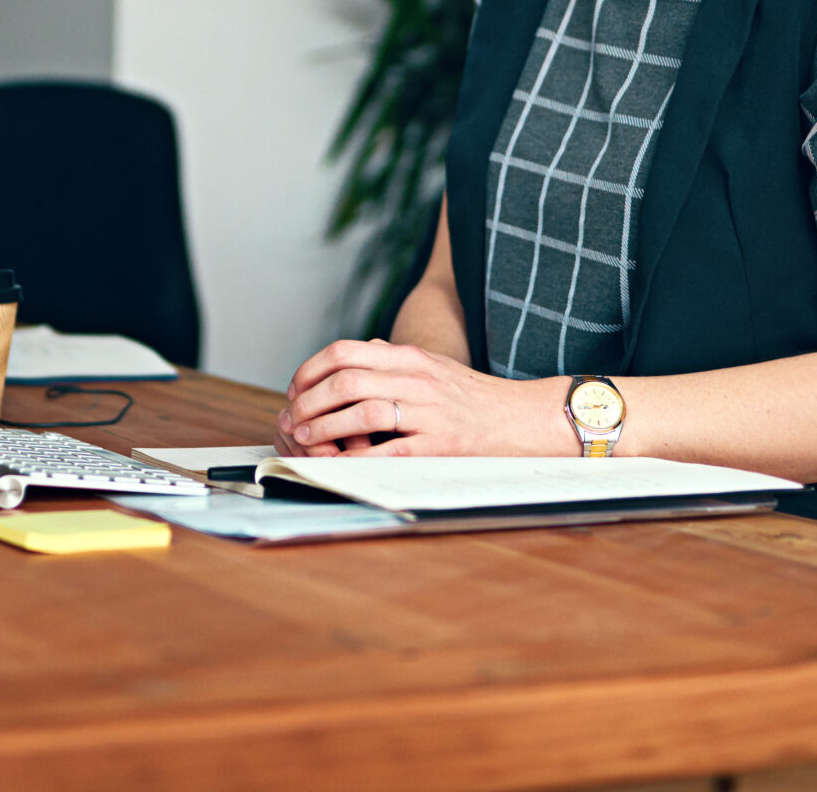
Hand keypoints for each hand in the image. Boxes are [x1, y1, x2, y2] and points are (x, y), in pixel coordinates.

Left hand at [275, 339, 568, 456]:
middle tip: (293, 418)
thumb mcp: (433, 366)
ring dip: (325, 428)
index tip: (295, 389)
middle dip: (309, 401)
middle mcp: (417, 379)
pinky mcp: (441, 445)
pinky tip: (340, 465)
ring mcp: (429, 412)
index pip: (345, 352)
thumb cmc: (474, 397)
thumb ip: (395, 358)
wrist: (523, 418)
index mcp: (410, 358)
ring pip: (361, 413)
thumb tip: (359, 351)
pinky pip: (389, 452)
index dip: (310, 370)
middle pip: (346, 380)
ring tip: (307, 440)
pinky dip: (357, 460)